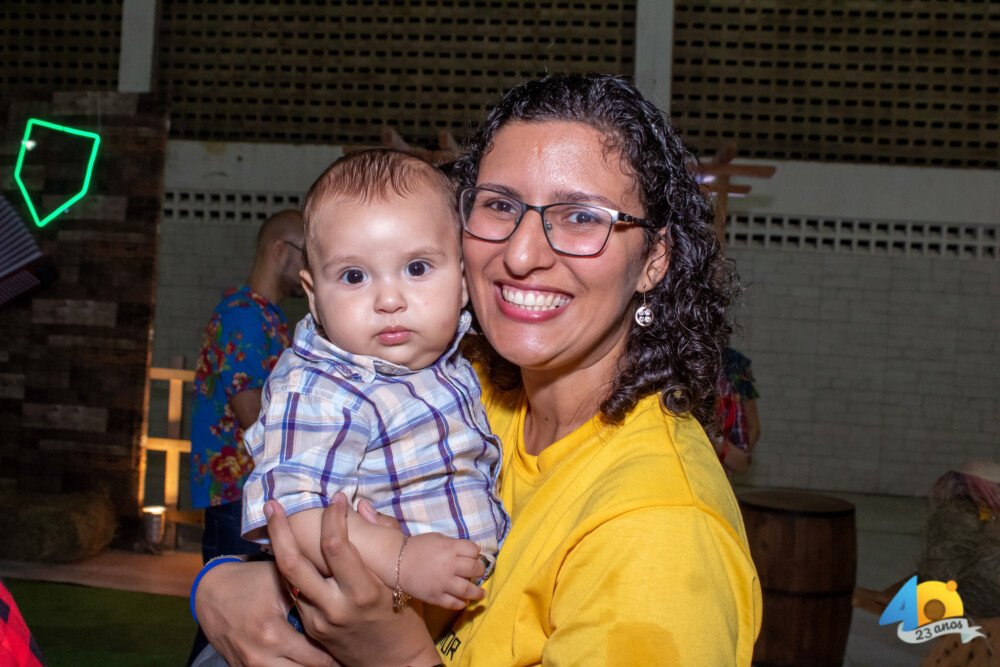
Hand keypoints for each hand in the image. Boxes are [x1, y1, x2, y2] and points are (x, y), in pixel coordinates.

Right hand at [194, 558, 336, 666]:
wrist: (211, 593)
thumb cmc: (252, 581)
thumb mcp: (283, 581)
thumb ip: (312, 592)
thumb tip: (347, 600)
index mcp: (273, 635)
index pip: (318, 660)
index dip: (338, 657)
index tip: (352, 650)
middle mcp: (260, 658)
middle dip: (327, 666)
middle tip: (345, 659)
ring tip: (327, 661)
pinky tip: (303, 662)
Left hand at [266, 495, 441, 666]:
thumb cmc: (407, 623)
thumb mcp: (402, 583)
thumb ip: (386, 540)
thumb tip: (364, 507)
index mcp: (362, 592)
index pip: (335, 545)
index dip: (333, 516)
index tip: (338, 498)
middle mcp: (335, 607)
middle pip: (293, 563)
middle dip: (279, 530)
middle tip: (273, 505)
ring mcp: (319, 621)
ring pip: (287, 579)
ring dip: (278, 547)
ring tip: (274, 522)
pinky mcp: (312, 630)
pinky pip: (295, 594)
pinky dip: (292, 570)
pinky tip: (289, 552)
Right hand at [401, 533, 484, 608]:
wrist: (396, 562)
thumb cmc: (418, 547)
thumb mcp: (438, 538)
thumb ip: (455, 544)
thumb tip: (473, 551)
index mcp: (450, 549)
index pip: (474, 551)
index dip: (475, 553)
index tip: (473, 556)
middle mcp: (449, 566)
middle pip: (475, 569)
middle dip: (480, 571)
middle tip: (478, 573)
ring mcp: (443, 583)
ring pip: (468, 590)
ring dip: (477, 592)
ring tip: (480, 594)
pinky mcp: (435, 597)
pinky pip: (454, 603)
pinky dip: (462, 603)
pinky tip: (464, 601)